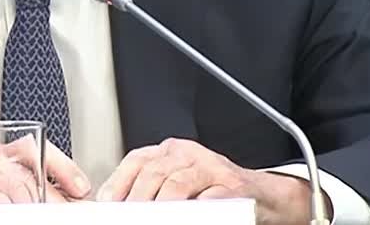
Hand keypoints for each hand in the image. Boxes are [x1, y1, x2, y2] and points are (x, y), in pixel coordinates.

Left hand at [96, 138, 328, 224]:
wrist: (264, 197)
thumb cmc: (215, 192)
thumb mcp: (179, 183)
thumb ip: (151, 189)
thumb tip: (116, 207)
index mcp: (170, 151)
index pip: (136, 161)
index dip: (117, 183)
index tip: (106, 205)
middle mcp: (189, 154)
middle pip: (153, 173)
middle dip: (136, 200)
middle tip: (127, 217)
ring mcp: (212, 167)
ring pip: (177, 184)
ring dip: (161, 207)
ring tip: (151, 218)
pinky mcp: (234, 186)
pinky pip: (210, 198)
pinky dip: (197, 210)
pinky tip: (190, 217)